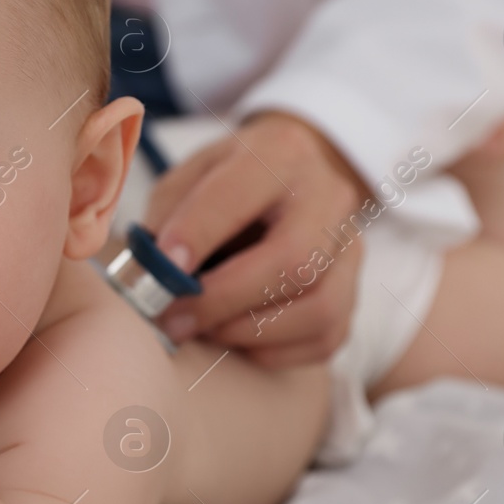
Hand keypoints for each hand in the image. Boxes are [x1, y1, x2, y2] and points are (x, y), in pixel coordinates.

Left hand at [144, 111, 366, 366]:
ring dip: (248, 331)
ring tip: (202, 330)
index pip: (239, 196)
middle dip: (223, 299)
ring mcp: (351, 247)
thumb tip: (149, 275)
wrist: (286, 185)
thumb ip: (167, 217)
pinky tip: (235, 339)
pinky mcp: (354, 292)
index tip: (160, 270)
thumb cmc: (224, 185)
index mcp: (280, 153)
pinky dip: (272, 350)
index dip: (198, 235)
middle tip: (173, 319)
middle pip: (293, 260)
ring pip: (318, 307)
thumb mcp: (187, 179)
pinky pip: (324, 339)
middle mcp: (328, 196)